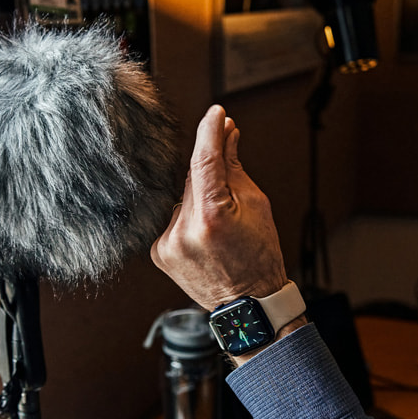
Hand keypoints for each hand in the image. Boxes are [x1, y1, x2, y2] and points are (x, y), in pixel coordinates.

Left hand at [150, 105, 288, 310]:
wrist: (247, 304)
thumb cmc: (258, 257)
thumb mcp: (257, 206)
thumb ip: (234, 168)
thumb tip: (226, 136)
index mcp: (211, 217)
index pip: (204, 160)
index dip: (210, 132)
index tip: (216, 114)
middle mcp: (184, 230)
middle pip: (193, 178)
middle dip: (211, 169)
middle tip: (230, 160)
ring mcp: (168, 243)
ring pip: (183, 199)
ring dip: (200, 199)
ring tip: (221, 224)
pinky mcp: (159, 252)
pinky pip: (174, 219)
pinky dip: (189, 218)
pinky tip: (206, 236)